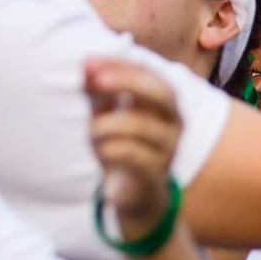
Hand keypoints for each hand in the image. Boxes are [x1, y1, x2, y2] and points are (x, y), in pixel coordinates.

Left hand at [85, 58, 183, 236]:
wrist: (133, 197)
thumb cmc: (121, 148)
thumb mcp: (106, 115)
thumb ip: (97, 90)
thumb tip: (86, 62)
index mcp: (164, 104)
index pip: (150, 74)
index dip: (121, 66)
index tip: (89, 62)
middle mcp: (173, 124)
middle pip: (163, 94)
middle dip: (129, 82)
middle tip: (97, 79)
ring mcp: (168, 150)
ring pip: (140, 126)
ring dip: (105, 125)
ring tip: (91, 133)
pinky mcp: (156, 175)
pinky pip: (134, 155)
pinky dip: (110, 148)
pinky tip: (102, 151)